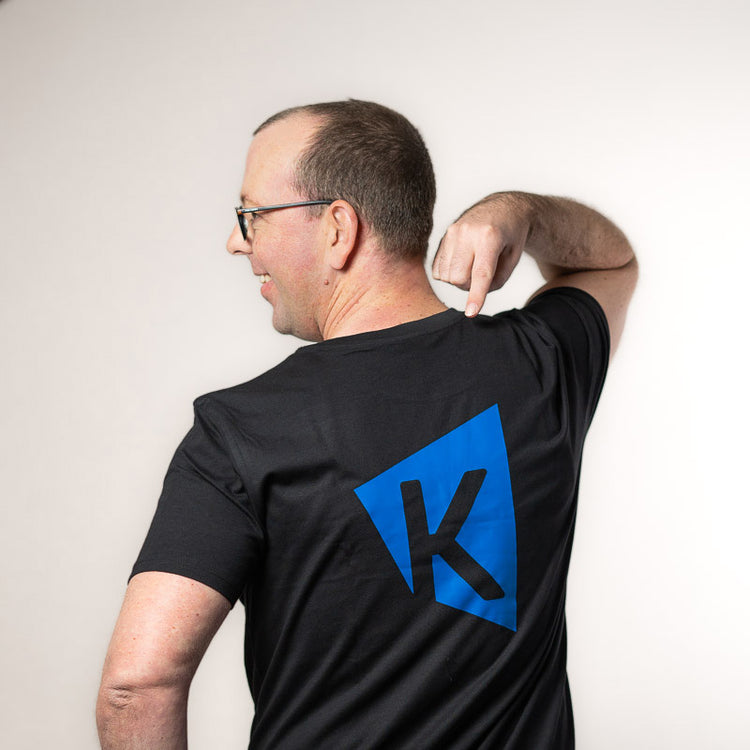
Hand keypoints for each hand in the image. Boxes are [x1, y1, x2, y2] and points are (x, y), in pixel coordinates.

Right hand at [432, 194, 530, 316]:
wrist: (502, 208)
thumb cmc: (511, 235)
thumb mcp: (513, 258)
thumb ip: (496, 281)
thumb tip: (474, 297)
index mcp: (490, 236)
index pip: (480, 273)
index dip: (476, 296)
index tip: (470, 313)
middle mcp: (467, 232)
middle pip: (458, 278)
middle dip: (469, 286)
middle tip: (482, 277)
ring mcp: (452, 232)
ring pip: (446, 275)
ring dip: (458, 280)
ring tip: (472, 267)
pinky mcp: (443, 236)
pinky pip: (437, 268)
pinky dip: (449, 274)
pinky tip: (461, 263)